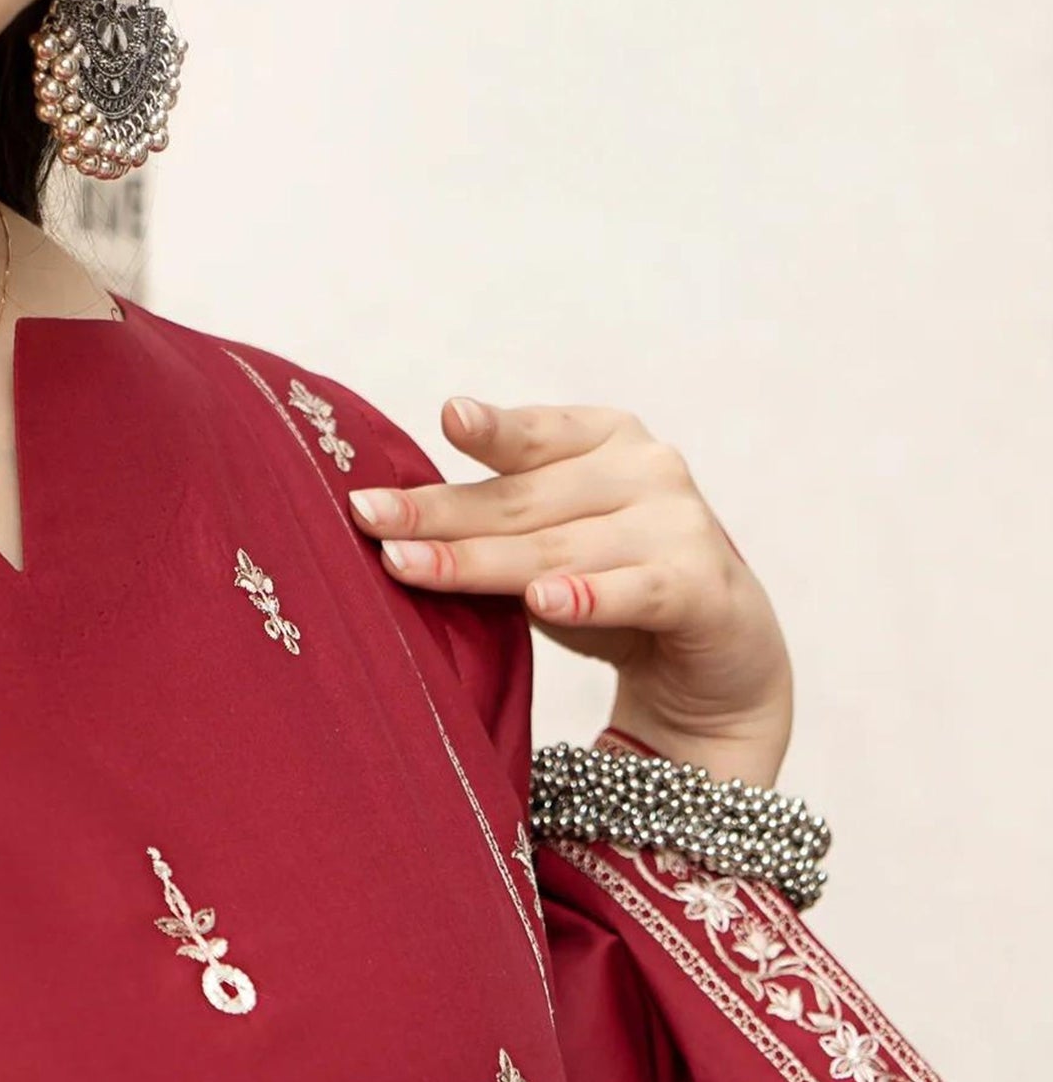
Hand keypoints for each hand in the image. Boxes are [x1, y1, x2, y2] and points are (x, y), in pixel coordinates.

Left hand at [348, 397, 793, 785]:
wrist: (713, 663)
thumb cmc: (610, 585)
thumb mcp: (547, 541)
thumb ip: (491, 518)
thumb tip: (384, 514)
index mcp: (606, 438)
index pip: (531, 436)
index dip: (483, 431)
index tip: (443, 418)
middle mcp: (648, 469)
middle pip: (524, 499)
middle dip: (440, 514)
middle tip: (368, 520)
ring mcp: (679, 526)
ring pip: (560, 548)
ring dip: (481, 562)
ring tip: (409, 566)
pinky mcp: (702, 589)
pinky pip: (634, 592)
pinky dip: (589, 598)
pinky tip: (545, 600)